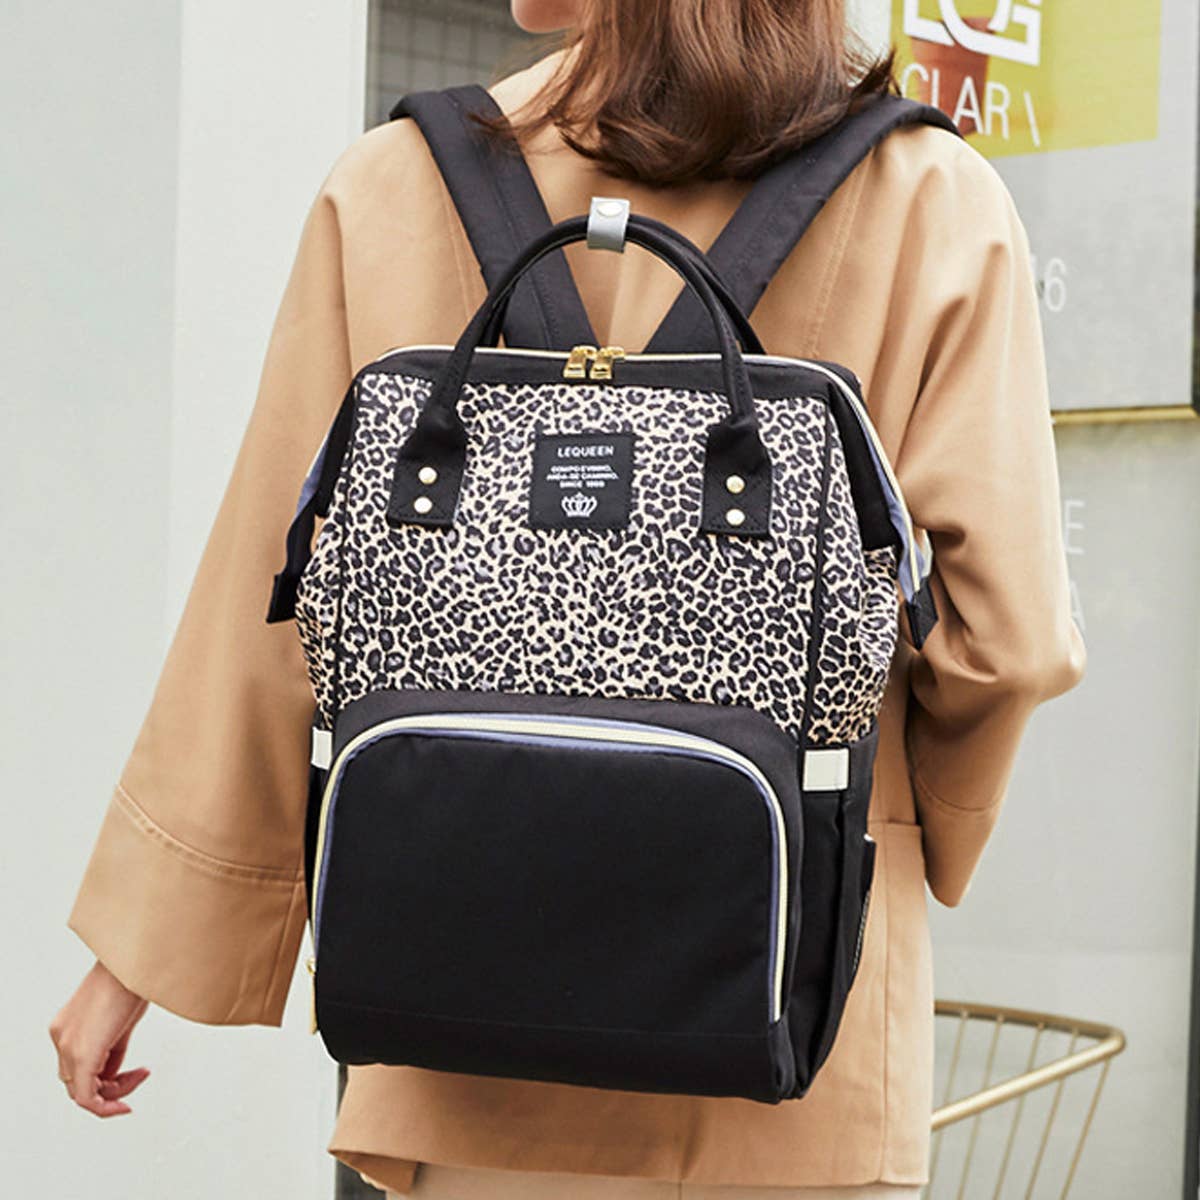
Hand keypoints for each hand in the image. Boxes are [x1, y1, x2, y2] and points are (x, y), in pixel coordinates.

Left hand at [49, 959, 150, 1116]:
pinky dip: (106, 1106)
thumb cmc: (134, 977)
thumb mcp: (121, 1018)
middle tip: (139, 1076)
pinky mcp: (81, 1054)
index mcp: (67, 1025)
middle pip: (78, 1082)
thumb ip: (113, 1045)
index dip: (108, 1077)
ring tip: (140, 1076)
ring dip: (114, 1093)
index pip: (79, 1066)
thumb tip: (115, 1069)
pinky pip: (86, 1097)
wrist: (135, 959)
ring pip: (80, 1092)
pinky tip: (125, 1103)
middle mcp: (61, 1038)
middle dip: (112, 1087)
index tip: (135, 1073)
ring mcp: (67, 1046)